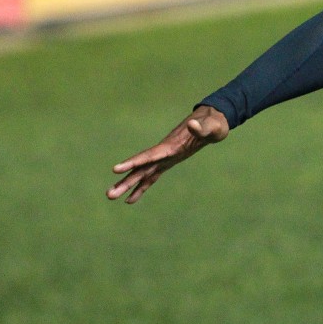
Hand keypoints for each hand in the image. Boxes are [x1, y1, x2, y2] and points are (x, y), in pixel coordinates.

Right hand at [107, 105, 229, 203]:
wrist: (212, 122)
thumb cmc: (213, 125)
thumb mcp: (212, 127)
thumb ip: (202, 128)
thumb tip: (193, 124)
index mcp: (171, 146)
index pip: (149, 156)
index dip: (133, 163)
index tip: (115, 169)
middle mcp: (163, 152)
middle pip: (140, 168)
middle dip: (125, 181)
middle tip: (108, 195)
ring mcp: (164, 158)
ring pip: (142, 173)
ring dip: (127, 185)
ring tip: (111, 197)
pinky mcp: (168, 162)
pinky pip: (152, 177)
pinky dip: (141, 188)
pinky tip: (130, 200)